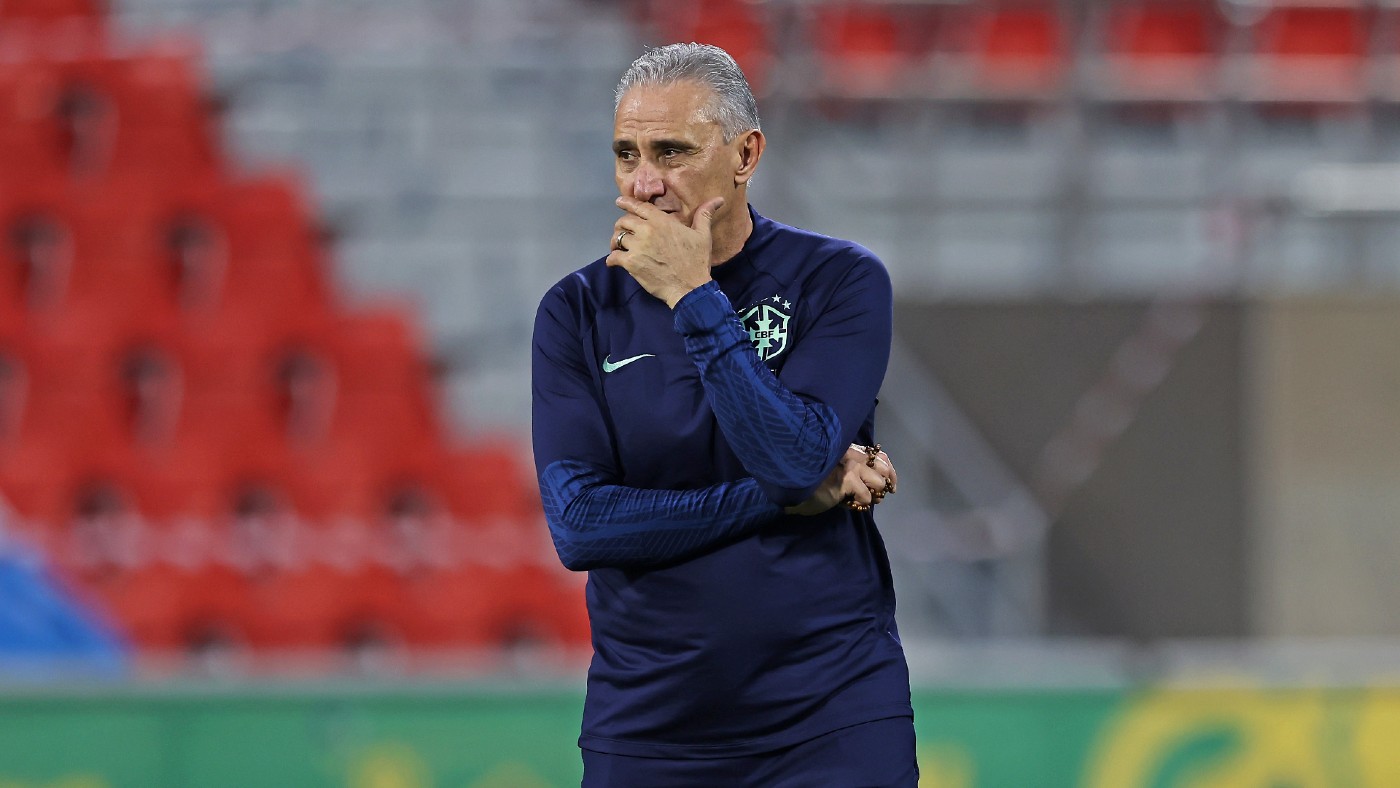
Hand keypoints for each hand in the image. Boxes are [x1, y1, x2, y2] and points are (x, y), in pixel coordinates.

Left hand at [606, 195, 723, 307]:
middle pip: (624, 222)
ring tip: (618, 248)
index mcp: (662, 222)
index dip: (627, 203)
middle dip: (621, 226)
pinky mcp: (631, 264)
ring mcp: (638, 247)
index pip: (639, 207)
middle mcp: (647, 231)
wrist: (690, 287)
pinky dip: (612, 260)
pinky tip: (614, 262)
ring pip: (617, 238)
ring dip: (616, 243)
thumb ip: (704, 215)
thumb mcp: (703, 235)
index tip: (619, 202)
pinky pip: (613, 257)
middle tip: (623, 233)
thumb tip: (718, 199)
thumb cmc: (696, 261)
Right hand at [785, 444, 897, 515]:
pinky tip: (848, 503)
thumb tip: (870, 479)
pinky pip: (865, 496)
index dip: (888, 467)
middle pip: (884, 466)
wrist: (790, 483)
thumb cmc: (808, 475)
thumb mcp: (830, 466)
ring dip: (873, 494)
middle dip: (887, 481)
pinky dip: (860, 503)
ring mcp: (850, 466)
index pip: (878, 454)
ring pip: (878, 482)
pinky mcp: (846, 481)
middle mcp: (852, 454)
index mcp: (848, 448)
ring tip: (862, 498)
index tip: (889, 480)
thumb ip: (847, 467)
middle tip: (884, 493)